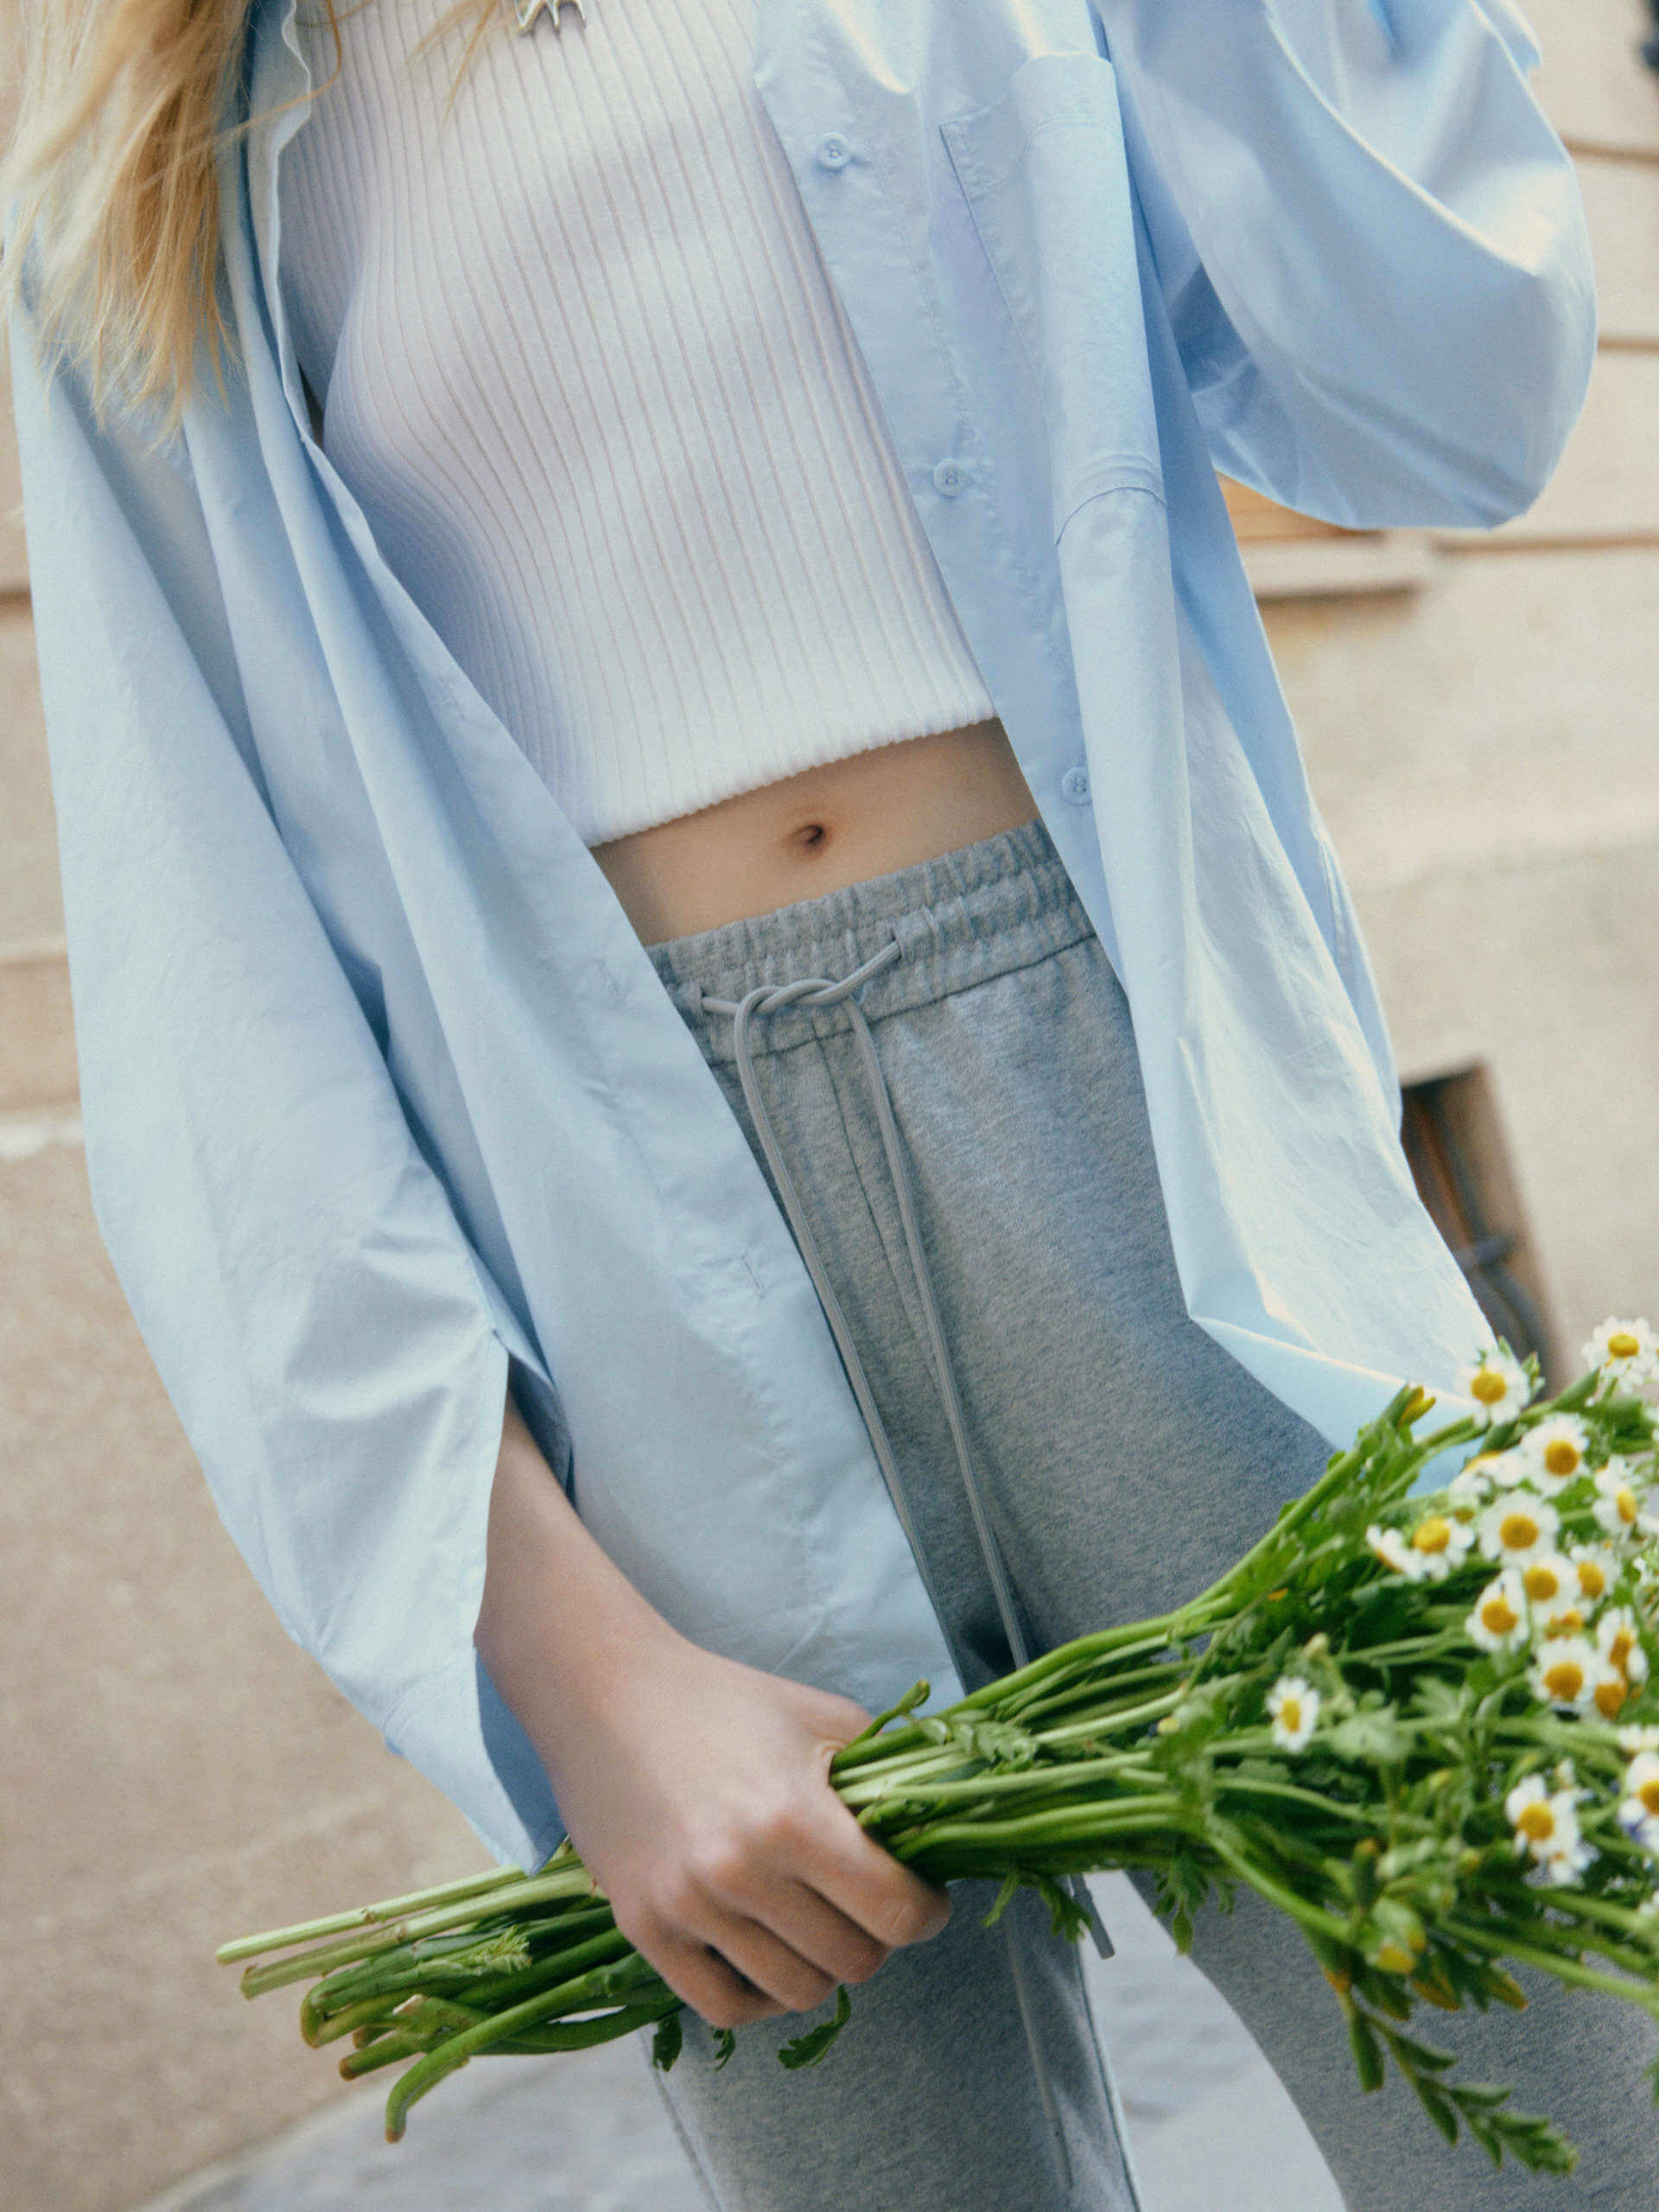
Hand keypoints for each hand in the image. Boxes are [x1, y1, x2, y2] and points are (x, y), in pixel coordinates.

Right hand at [475, 1394, 951, 2028]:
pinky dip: (760, 1995)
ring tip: (816, 1924)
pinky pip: (725, 2008)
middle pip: (854, 1961)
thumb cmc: (725, 1700)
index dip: (927, 1911)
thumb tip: (944, 1822)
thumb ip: (887, 1773)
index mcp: (796, 1818)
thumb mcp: (821, 1717)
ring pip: (796, 1992)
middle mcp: (742, 1874)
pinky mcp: (645, 1930)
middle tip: (866, 1903)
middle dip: (877, 1936)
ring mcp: (689, 1909)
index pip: (898, 1914)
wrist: (607, 1697)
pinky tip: (768, 1954)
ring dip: (821, 1965)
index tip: (922, 1896)